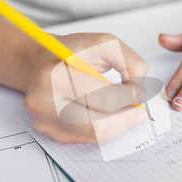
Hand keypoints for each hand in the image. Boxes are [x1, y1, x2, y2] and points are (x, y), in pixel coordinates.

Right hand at [24, 33, 148, 142]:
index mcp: (55, 74)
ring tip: (124, 112)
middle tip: (138, 111)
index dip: (130, 98)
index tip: (141, 93)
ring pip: (93, 136)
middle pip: (97, 124)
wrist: (40, 61)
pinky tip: (105, 114)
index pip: (104, 97)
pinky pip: (85, 139)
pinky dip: (102, 129)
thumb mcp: (104, 42)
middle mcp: (44, 100)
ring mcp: (43, 119)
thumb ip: (129, 61)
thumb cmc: (71, 52)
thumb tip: (141, 89)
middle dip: (125, 118)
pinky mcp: (48, 131)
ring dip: (116, 126)